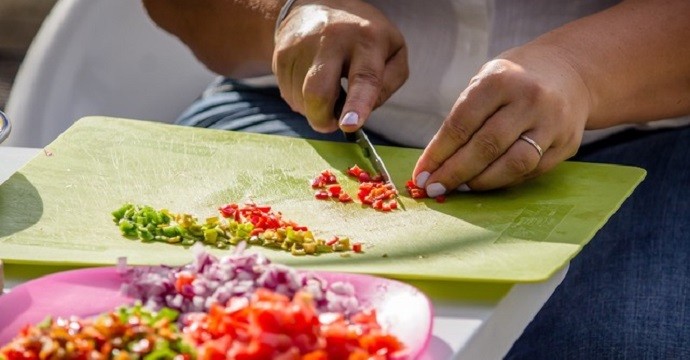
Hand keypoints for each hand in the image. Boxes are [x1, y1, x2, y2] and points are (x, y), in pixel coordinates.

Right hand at [273, 0, 407, 132]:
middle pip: (318, 93)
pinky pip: (288, 94)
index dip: (357, 104)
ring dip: (313, 108)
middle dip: (322, 119)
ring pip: (301, 100)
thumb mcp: (393, 50)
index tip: (350, 125)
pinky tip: (311, 82)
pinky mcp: (282, 54)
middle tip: (331, 122)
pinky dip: (301, 99)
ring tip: (326, 88)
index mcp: (367, 40)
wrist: (317, 5)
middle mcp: (332, 39)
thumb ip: (389, 83)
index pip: (364, 77)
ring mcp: (302, 45)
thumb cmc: (363, 36)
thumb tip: (366, 109)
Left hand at [413, 45, 591, 194]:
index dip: (438, 154)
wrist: (570, 73)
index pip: (461, 124)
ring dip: (481, 182)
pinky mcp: (566, 144)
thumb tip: (434, 163)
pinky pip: (530, 171)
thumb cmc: (513, 81)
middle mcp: (529, 100)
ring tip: (460, 188)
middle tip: (434, 188)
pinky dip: (504, 181)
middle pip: (486, 147)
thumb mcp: (484, 82)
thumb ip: (463, 118)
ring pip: (513, 164)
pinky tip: (486, 182)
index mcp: (500, 80)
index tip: (420, 175)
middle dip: (454, 173)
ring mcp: (552, 123)